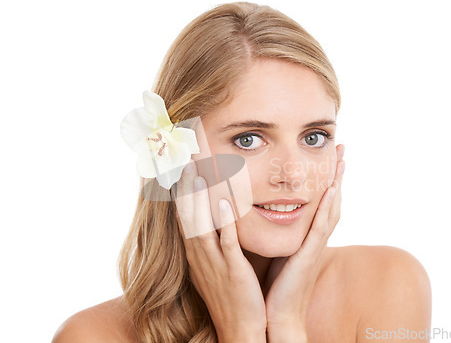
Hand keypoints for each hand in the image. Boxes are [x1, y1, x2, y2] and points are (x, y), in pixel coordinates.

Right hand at [174, 160, 266, 341]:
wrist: (239, 330)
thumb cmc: (230, 296)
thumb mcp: (214, 267)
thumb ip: (213, 242)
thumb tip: (214, 219)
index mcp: (195, 253)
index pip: (183, 216)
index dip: (179, 191)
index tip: (177, 167)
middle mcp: (199, 255)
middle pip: (186, 215)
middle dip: (183, 186)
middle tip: (182, 159)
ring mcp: (213, 262)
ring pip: (201, 224)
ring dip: (198, 198)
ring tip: (196, 171)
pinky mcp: (232, 270)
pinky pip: (226, 242)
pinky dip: (224, 221)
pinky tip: (224, 202)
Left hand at [264, 144, 344, 336]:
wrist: (278, 315)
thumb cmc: (276, 284)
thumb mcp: (280, 250)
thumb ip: (280, 231)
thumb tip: (268, 210)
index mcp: (308, 236)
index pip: (321, 201)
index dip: (328, 178)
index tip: (330, 155)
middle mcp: (315, 238)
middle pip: (332, 200)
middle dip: (337, 174)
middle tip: (342, 148)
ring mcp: (314, 247)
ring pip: (330, 209)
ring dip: (337, 184)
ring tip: (340, 160)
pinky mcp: (308, 257)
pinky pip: (320, 229)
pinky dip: (327, 209)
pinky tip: (330, 191)